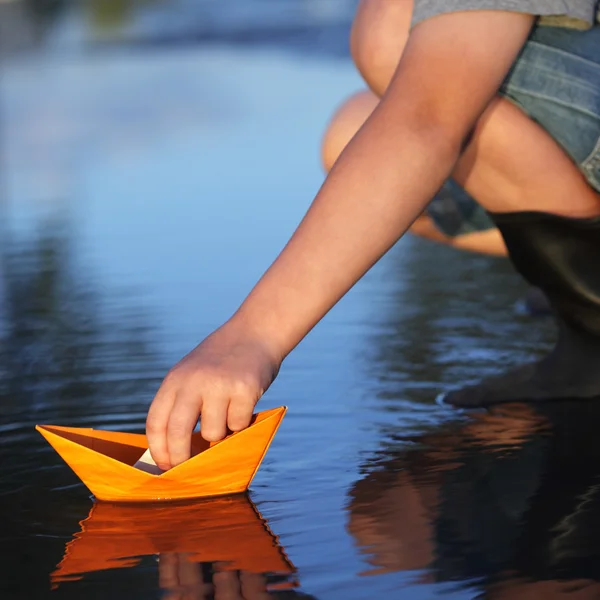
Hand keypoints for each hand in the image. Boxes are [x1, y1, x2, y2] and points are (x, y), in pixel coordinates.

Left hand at [146, 321, 280, 469]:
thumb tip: (173, 450)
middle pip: (177, 433)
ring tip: (227, 415)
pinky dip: (241, 423)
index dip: (158, 449)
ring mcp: (219, 385)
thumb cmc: (223, 360)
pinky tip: (244, 404)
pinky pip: (238, 425)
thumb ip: (182, 402)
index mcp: (175, 379)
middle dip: (181, 458)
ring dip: (220, 434)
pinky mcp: (244, 389)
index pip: (156, 421)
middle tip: (186, 470)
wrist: (256, 332)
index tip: (164, 465)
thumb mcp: (193, 373)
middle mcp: (194, 381)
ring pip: (213, 434)